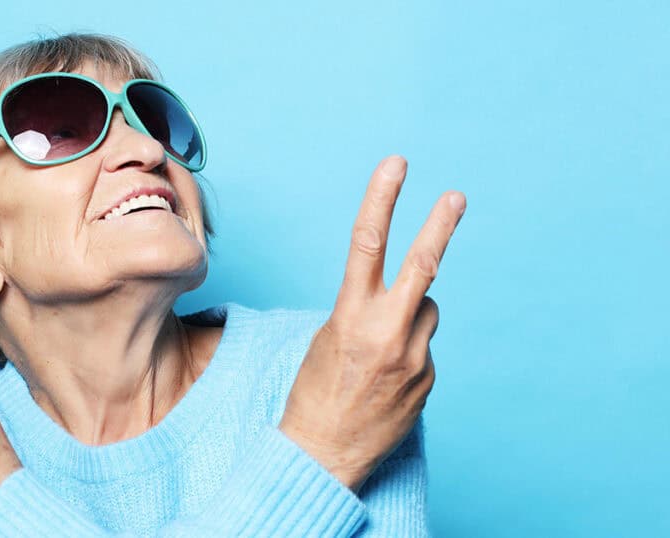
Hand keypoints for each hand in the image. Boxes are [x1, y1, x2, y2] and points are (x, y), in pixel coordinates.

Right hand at [280, 156, 464, 492]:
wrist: (321, 456)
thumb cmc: (313, 394)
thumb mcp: (327, 339)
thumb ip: (367, 310)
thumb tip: (410, 299)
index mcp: (350, 317)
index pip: (366, 243)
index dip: (382, 198)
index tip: (396, 164)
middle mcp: (388, 334)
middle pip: (422, 267)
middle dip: (439, 227)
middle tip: (456, 195)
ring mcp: (415, 360)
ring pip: (426, 312)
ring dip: (409, 318)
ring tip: (378, 352)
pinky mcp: (429, 382)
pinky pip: (424, 348)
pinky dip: (409, 354)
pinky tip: (385, 381)